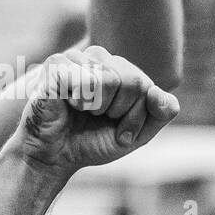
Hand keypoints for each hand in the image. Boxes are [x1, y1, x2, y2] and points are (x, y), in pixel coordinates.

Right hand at [13, 46, 177, 178]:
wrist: (54, 156)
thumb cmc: (93, 142)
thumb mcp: (137, 133)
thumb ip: (159, 114)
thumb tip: (159, 93)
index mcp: (123, 70)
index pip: (147, 87)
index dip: (136, 116)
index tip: (119, 128)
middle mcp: (101, 58)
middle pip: (134, 81)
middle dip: (120, 112)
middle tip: (99, 120)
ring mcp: (78, 58)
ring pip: (111, 80)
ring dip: (99, 108)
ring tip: (83, 111)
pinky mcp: (56, 64)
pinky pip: (86, 81)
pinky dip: (80, 102)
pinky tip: (69, 104)